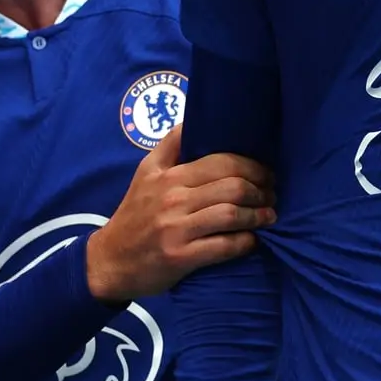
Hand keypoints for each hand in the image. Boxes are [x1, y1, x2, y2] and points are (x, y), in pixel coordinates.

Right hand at [85, 128, 273, 301]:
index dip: (253, 166)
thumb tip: (195, 119)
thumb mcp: (145, 173)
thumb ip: (170, 145)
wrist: (108, 261)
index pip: (221, 161)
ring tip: (269, 215)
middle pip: (232, 186)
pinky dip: (245, 242)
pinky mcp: (180, 257)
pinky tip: (253, 239)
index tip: (266, 173)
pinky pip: (224, 246)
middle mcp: (172, 198)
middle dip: (261, 189)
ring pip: (231, 214)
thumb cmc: (134, 214)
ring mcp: (176, 228)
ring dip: (258, 215)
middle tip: (272, 194)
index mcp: (168, 175)